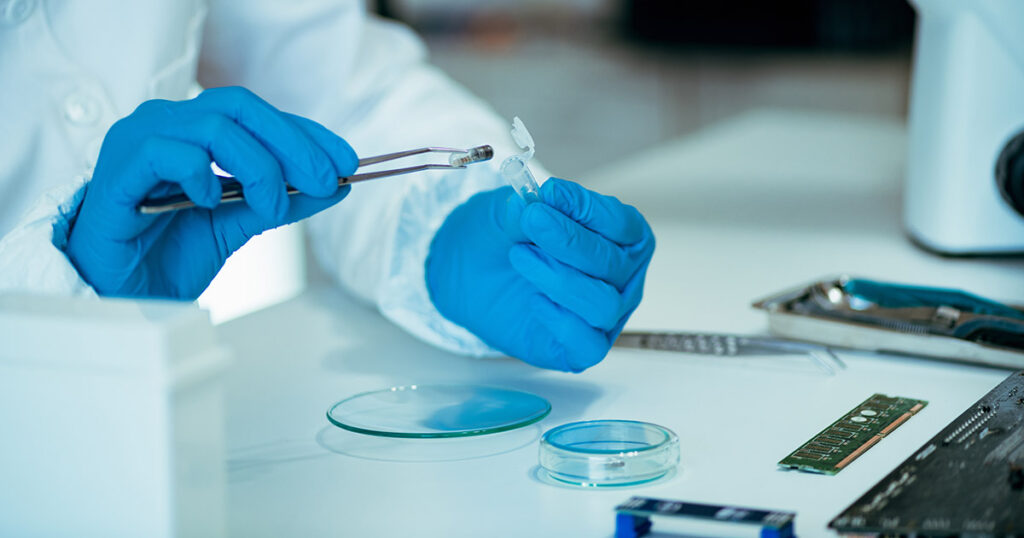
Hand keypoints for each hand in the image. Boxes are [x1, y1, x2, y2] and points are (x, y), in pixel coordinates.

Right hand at [66, 87, 356, 298]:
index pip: (260, 115)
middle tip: (325, 180)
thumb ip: (283, 200)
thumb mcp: (241, 224)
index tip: (346, 161)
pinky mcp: (119, 167)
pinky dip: (201, 174)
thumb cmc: (168, 254)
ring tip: (270, 207)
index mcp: (196, 130)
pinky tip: (210, 202)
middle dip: (293, 144)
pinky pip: (167, 150)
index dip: (308, 134)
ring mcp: (140, 139)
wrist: (122, 295)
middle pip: (241, 107)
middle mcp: (168, 124)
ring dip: (258, 166)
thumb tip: (336, 184)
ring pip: (213, 125)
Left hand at [427, 178, 654, 371]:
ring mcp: (605, 316)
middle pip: (613, 264)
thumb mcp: (510, 211)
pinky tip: (534, 301)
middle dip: (569, 240)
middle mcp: (622, 278)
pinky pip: (588, 344)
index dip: (589, 209)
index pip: (623, 225)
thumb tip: (540, 202)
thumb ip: (528, 207)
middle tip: (531, 221)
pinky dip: (561, 321)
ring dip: (560, 278)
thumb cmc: (505, 237)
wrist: (471, 271)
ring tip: (520, 256)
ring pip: (604, 304)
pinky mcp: (580, 348)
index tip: (551, 193)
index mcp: (622, 238)